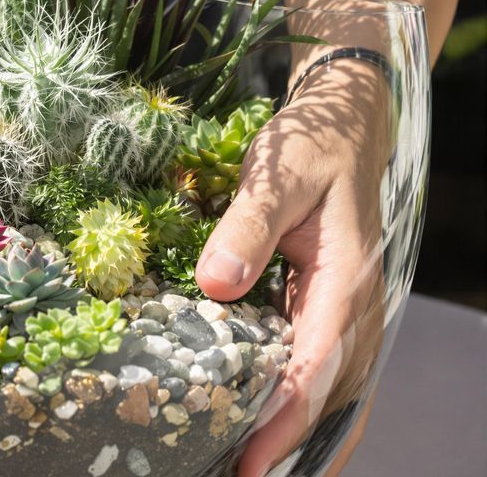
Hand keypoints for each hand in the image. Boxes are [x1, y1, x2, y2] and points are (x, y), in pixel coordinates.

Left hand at [194, 61, 390, 476]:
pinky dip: (304, 404)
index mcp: (345, 283)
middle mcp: (354, 308)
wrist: (345, 127)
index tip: (250, 461)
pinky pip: (323, 368)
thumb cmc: (309, 149)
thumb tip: (215, 284)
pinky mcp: (330, 308)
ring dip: (301, 432)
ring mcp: (346, 311)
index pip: (316, 366)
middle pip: (331, 394)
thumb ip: (247, 227)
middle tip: (241, 475)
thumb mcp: (277, 178)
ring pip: (333, 389)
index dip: (284, 419)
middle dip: (292, 443)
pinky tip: (270, 425)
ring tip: (254, 467)